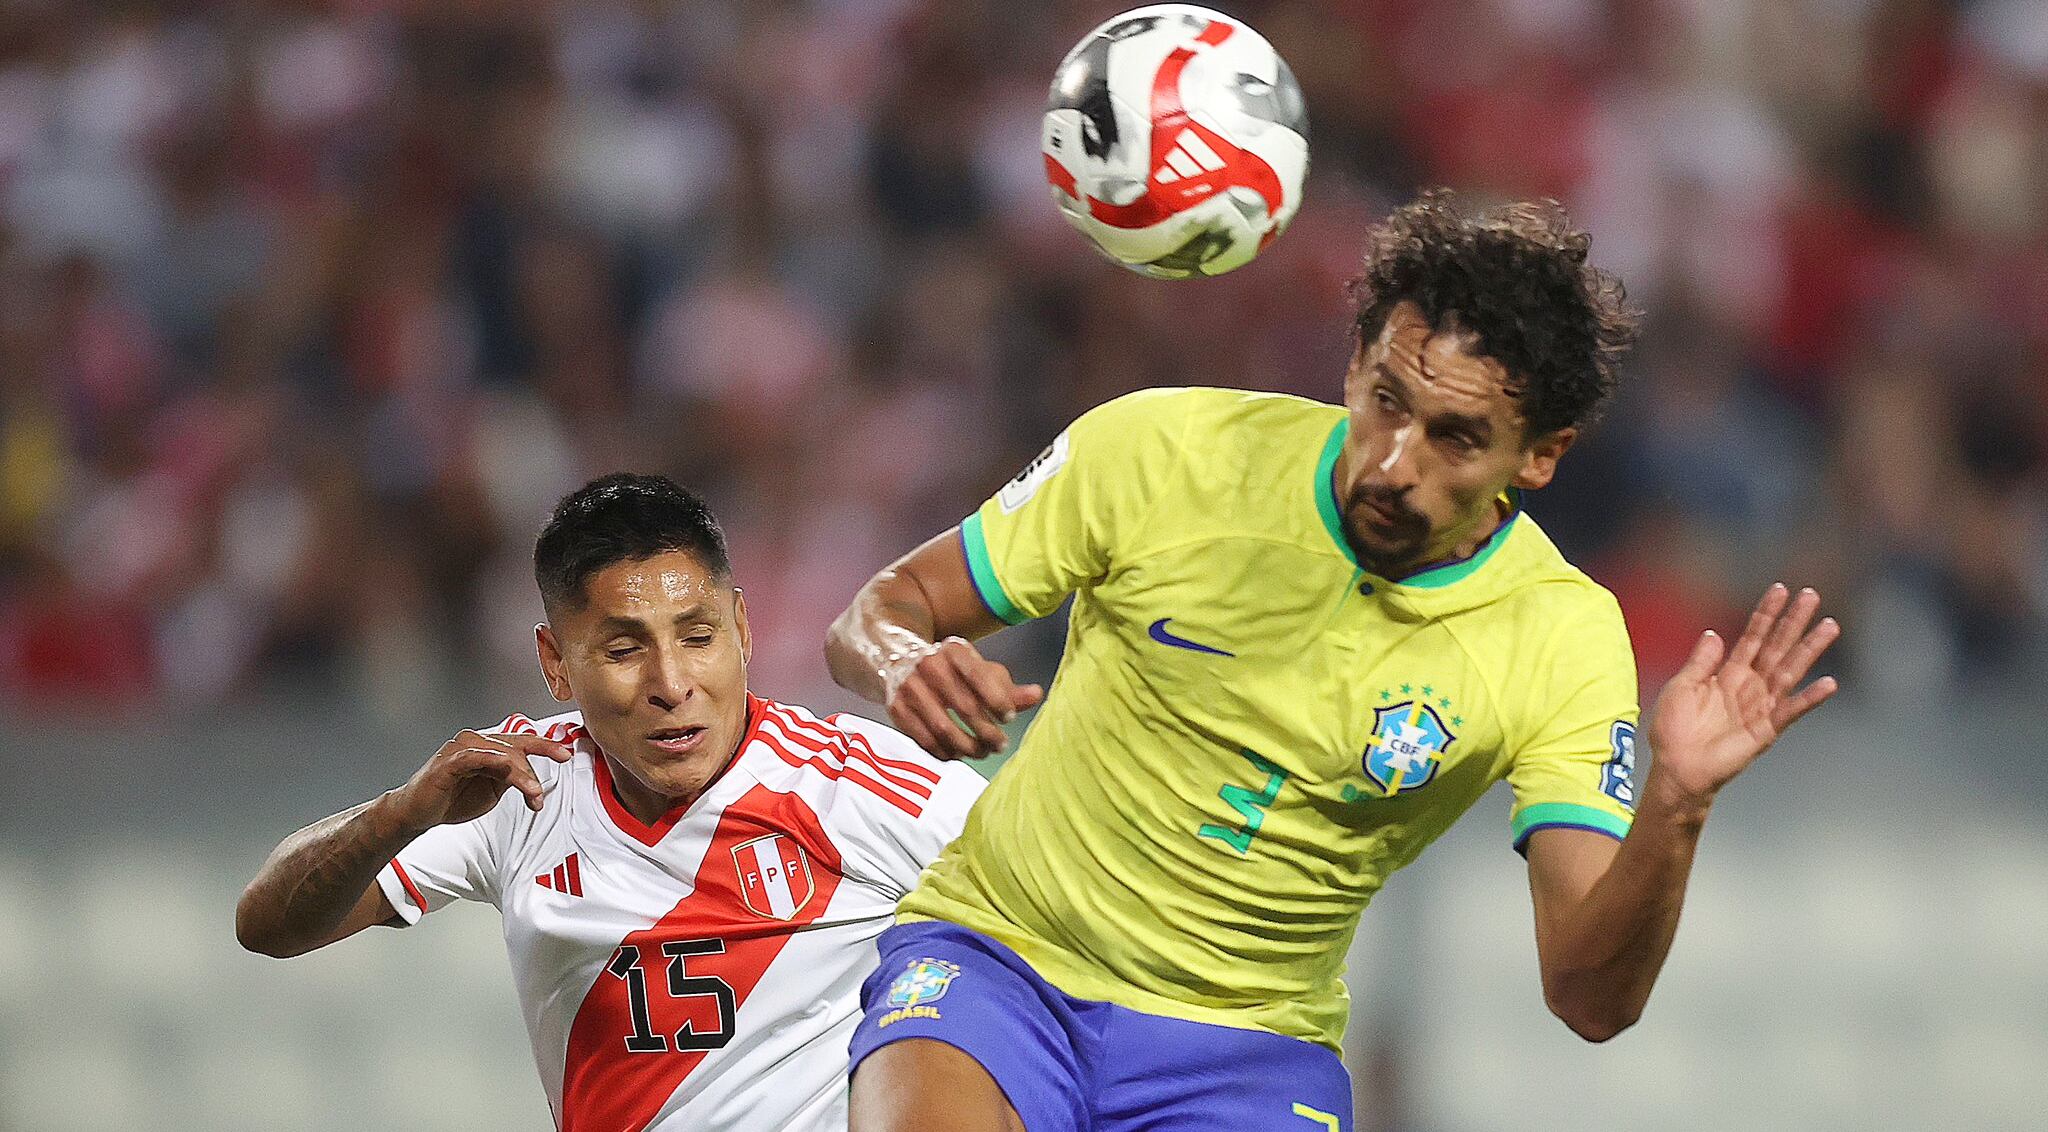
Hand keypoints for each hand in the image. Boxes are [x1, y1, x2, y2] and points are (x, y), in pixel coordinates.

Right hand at [386, 730, 575, 833]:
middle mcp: (477, 742)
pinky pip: (474, 756)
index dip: (546, 746)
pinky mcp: (449, 761)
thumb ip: (512, 779)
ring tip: (532, 794)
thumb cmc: (452, 799)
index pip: (523, 741)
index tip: (566, 754)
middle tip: (539, 796)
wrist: (418, 813)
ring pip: (501, 754)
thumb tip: (534, 780)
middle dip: (532, 772)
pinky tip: (506, 767)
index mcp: (489, 746)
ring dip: (520, 774)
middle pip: (516, 749)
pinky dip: (492, 759)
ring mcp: (462, 749)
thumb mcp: (492, 790)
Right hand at [883, 636, 1044, 759]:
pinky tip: (958, 754)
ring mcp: (910, 688)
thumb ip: (1008, 687)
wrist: (901, 661)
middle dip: (987, 732)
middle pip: (964, 707)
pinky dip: (944, 752)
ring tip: (983, 752)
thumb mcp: (979, 671)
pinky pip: (924, 739)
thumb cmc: (950, 670)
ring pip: (943, 728)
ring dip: (967, 747)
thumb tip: (1035, 695)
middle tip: (1000, 744)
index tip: (1009, 717)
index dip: (998, 701)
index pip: (979, 676)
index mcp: (954, 651)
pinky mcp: (896, 709)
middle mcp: (929, 666)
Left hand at [1646, 584, 1840, 805]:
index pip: (1753, 637)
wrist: (1674, 768)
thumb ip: (1700, 662)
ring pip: (1790, 671)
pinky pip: (1790, 711)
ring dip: (1810, 649)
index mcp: (1729, 673)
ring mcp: (1761, 707)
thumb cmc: (1674, 730)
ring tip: (1829, 626)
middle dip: (1794, 621)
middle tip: (1812, 595)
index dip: (1766, 614)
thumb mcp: (1681, 687)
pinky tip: (1828, 684)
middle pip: (1777, 647)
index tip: (1781, 589)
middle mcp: (1750, 686)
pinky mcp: (1766, 730)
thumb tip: (1713, 634)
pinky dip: (1809, 699)